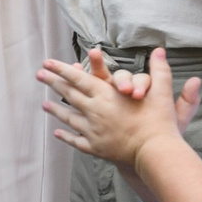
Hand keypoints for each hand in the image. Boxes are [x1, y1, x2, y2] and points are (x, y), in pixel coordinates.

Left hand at [38, 46, 200, 169]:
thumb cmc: (159, 121)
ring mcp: (93, 130)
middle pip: (69, 94)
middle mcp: (95, 111)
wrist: (156, 152)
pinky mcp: (95, 147)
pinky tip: (58, 132)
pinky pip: (76, 140)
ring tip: (44, 104)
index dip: (61, 69)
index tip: (47, 63)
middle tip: (39, 75)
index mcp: (106, 95)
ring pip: (69, 117)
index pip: (78, 78)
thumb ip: (159, 69)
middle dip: (53, 83)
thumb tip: (160, 50)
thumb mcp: (161, 91)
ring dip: (56, 110)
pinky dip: (66, 136)